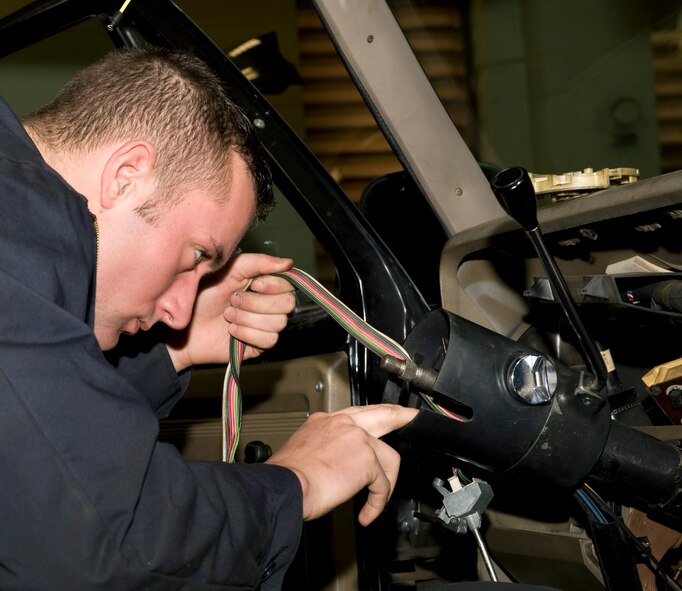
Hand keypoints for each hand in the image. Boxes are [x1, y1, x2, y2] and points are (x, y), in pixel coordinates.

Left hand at [166, 253, 294, 370]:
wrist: (182, 325)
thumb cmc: (202, 295)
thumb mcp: (228, 270)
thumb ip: (258, 262)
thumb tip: (288, 263)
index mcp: (264, 284)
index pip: (288, 285)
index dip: (274, 285)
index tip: (254, 284)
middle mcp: (268, 305)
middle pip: (287, 304)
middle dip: (257, 303)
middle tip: (233, 300)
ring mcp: (264, 326)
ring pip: (278, 323)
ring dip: (248, 318)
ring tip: (227, 315)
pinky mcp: (258, 345)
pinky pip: (269, 340)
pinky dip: (248, 333)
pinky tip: (231, 330)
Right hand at [266, 404, 418, 525]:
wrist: (284, 486)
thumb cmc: (286, 477)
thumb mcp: (302, 450)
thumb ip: (323, 448)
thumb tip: (333, 462)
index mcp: (325, 421)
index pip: (356, 415)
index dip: (372, 419)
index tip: (380, 419)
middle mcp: (342, 423)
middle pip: (383, 414)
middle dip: (401, 415)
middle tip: (411, 417)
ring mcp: (358, 438)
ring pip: (388, 457)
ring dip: (385, 483)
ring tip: (376, 500)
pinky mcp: (367, 459)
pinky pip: (383, 484)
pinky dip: (377, 503)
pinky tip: (367, 514)